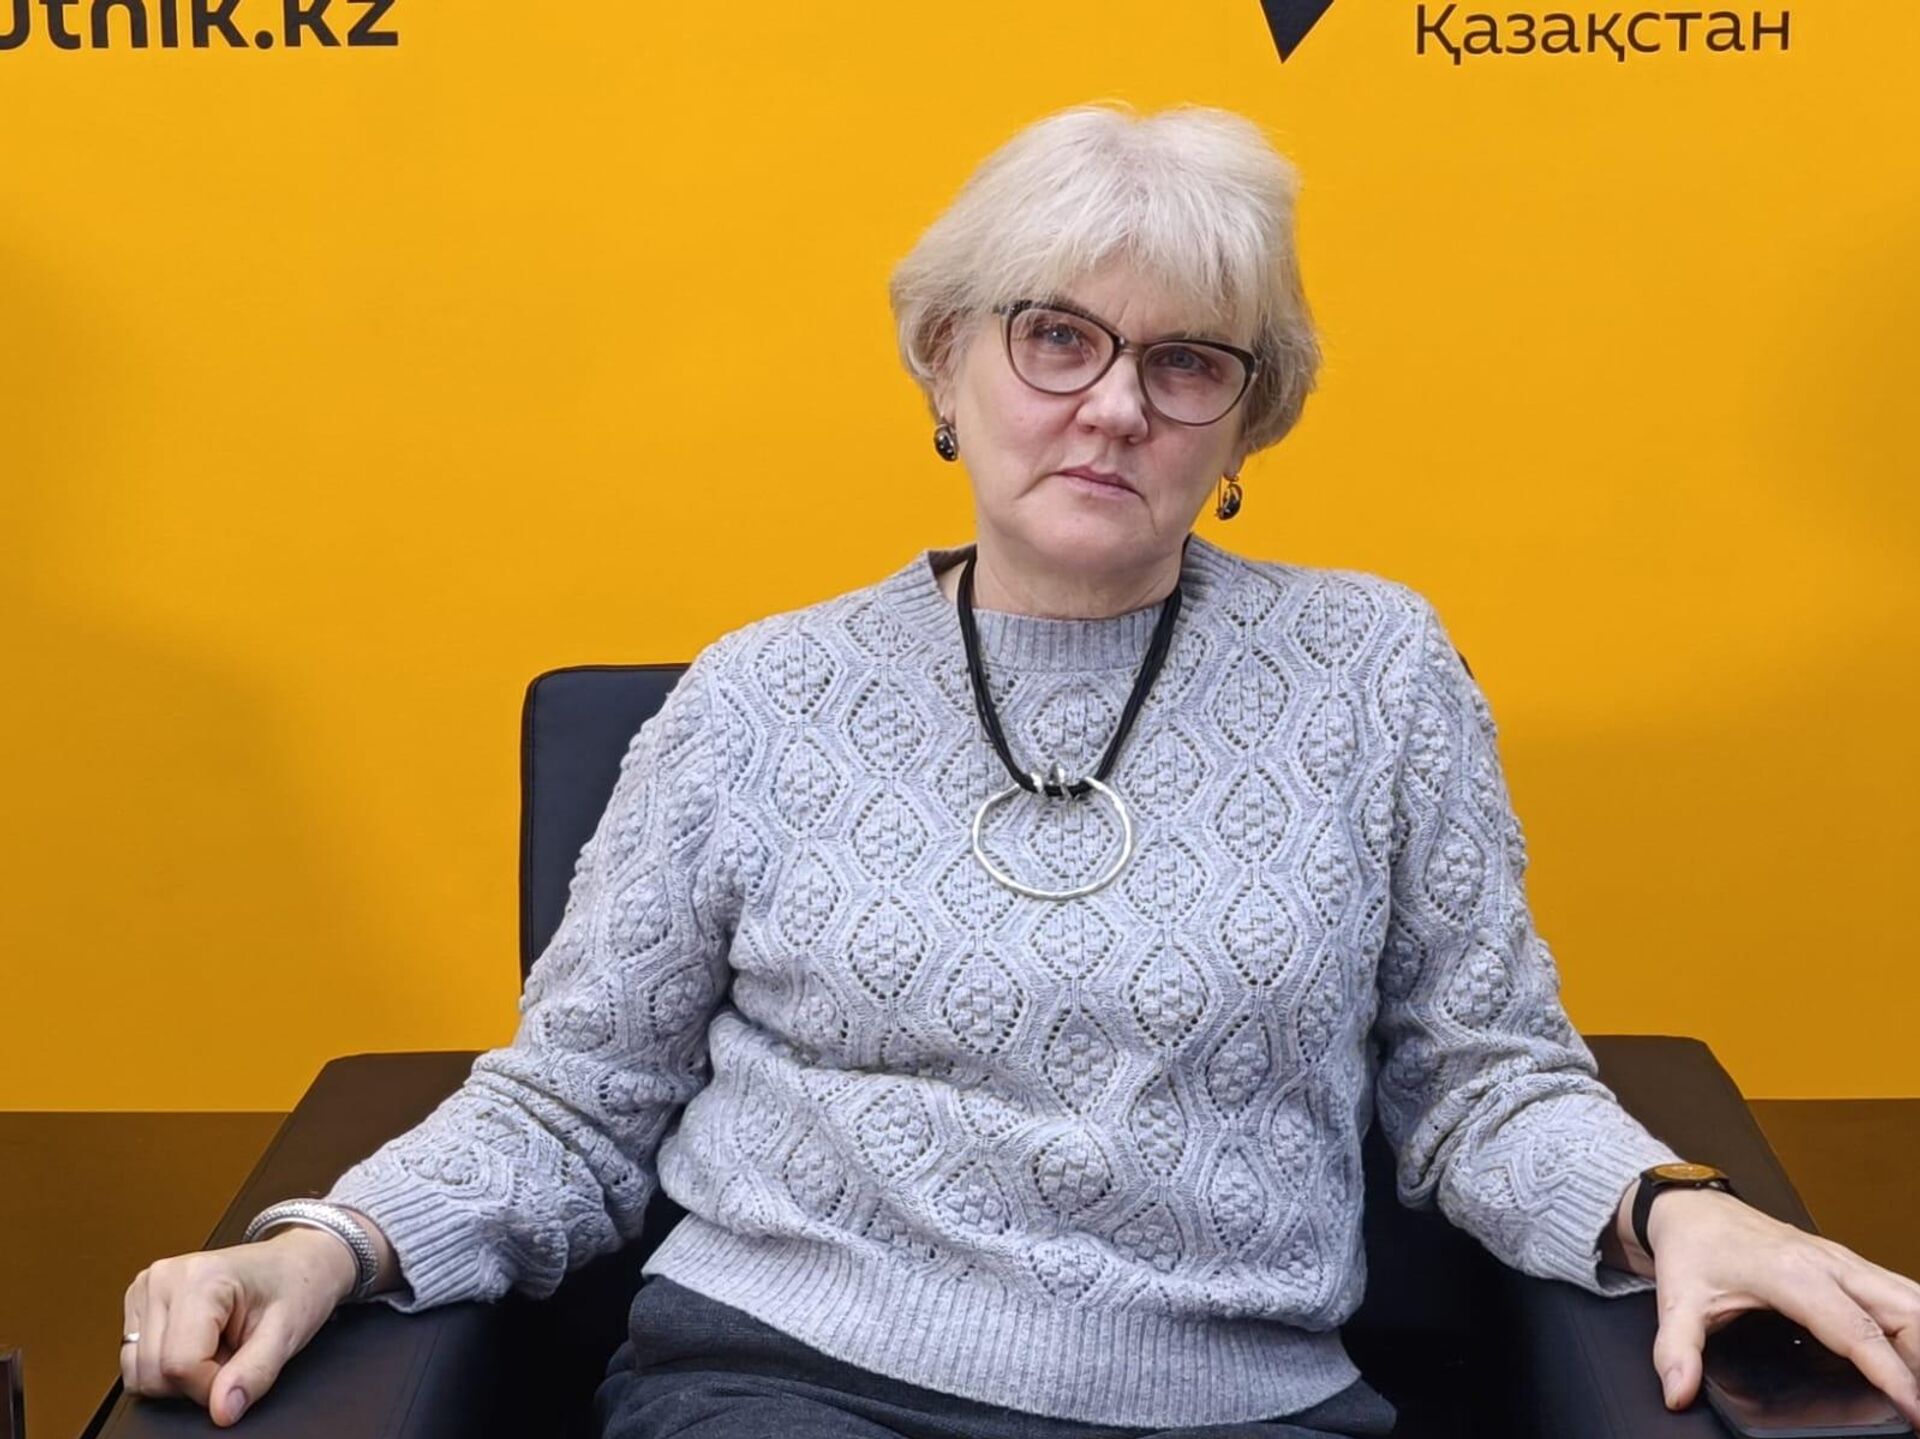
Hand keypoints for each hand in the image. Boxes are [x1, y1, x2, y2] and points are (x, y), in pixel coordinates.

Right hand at [120, 1228, 357, 1425]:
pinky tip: (199, 1341)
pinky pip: (136, 1361)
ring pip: (138, 1372)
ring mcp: (146, 1288)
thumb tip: (222, 1411)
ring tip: (218, 1343)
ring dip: (180, 1373)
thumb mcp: (286, 1334)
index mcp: (199, 1277)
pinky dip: (168, 1363)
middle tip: (234, 1350)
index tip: (241, 1367)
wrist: (296, 1263)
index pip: (179, 1365)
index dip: (211, 1385)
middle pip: (153, 1372)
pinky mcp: (139, 1303)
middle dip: (196, 1379)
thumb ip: (254, 1374)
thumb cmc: (295, 1288)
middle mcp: (162, 1278)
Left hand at [1616, 1183, 1919, 1426]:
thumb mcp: (1677, 1299)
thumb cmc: (1693, 1247)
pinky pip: (1901, 1292)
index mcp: (1791, 1274)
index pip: (1857, 1332)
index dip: (1892, 1375)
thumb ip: (1677, 1349)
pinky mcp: (1849, 1264)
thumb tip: (1677, 1391)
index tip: (1914, 1411)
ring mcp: (1844, 1261)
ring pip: (1911, 1299)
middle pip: (1904, 1312)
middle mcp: (1828, 1263)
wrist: (1692, 1206)